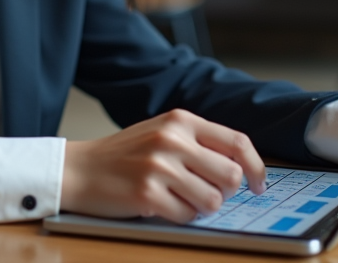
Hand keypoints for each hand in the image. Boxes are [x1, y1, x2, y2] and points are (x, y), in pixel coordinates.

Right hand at [60, 109, 265, 222]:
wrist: (79, 169)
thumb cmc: (124, 155)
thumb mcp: (162, 132)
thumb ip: (198, 142)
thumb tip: (243, 169)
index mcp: (180, 120)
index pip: (237, 142)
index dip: (256, 167)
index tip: (258, 185)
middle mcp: (172, 139)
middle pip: (231, 176)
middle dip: (225, 192)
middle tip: (207, 193)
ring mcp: (159, 166)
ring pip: (213, 201)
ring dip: (202, 207)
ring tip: (180, 198)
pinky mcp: (147, 194)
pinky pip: (187, 217)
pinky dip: (180, 217)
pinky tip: (161, 205)